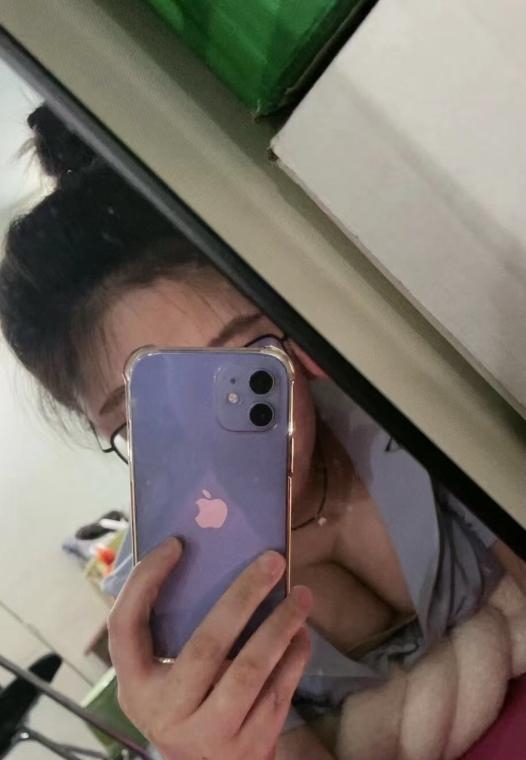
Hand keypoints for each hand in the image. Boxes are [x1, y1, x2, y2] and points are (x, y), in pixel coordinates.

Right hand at [108, 538, 312, 759]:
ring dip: (280, 626)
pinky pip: (278, 693)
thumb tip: (203, 557)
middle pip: (205, 646)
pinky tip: (302, 633)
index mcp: (136, 687)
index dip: (146, 582)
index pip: (126, 626)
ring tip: (302, 594)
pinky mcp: (249, 747)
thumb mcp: (160, 678)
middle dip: (243, 597)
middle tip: (273, 561)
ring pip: (249, 671)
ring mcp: (210, 735)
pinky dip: (294, 658)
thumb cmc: (183, 705)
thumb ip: (169, 633)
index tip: (177, 544)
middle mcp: (166, 713)